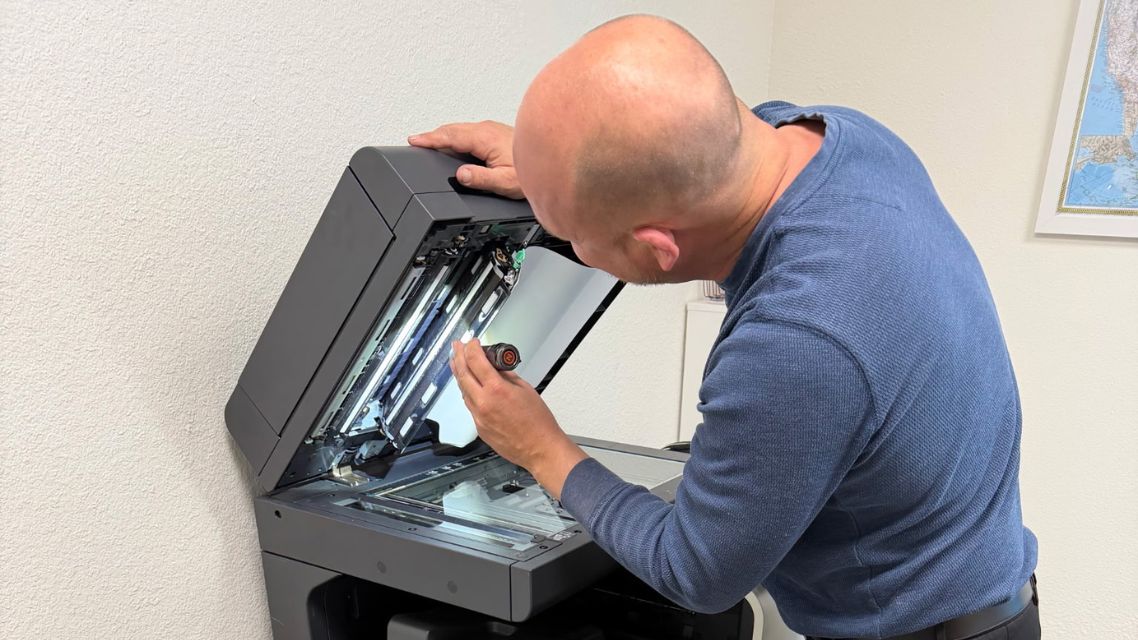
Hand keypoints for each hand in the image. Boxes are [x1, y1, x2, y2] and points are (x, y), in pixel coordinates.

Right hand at [408, 121, 524, 199]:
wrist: (553, 159)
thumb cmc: (533, 170)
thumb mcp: (506, 181)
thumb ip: (481, 179)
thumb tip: (461, 176)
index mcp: (484, 138)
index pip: (450, 136)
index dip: (430, 138)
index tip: (414, 140)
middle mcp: (487, 129)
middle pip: (452, 129)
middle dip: (433, 135)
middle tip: (416, 141)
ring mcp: (492, 128)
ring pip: (461, 129)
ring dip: (444, 134)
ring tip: (431, 141)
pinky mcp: (496, 132)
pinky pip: (469, 130)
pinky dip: (456, 135)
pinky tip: (455, 143)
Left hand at [449, 338, 586, 498]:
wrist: (539, 448)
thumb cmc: (538, 423)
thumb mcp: (525, 390)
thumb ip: (507, 376)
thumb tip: (496, 368)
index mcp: (496, 390)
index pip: (476, 361)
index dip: (471, 348)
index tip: (472, 342)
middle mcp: (483, 403)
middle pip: (463, 374)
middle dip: (458, 357)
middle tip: (456, 346)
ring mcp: (479, 417)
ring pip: (463, 391)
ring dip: (460, 375)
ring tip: (458, 363)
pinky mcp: (479, 428)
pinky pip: (469, 406)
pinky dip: (468, 393)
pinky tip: (470, 387)